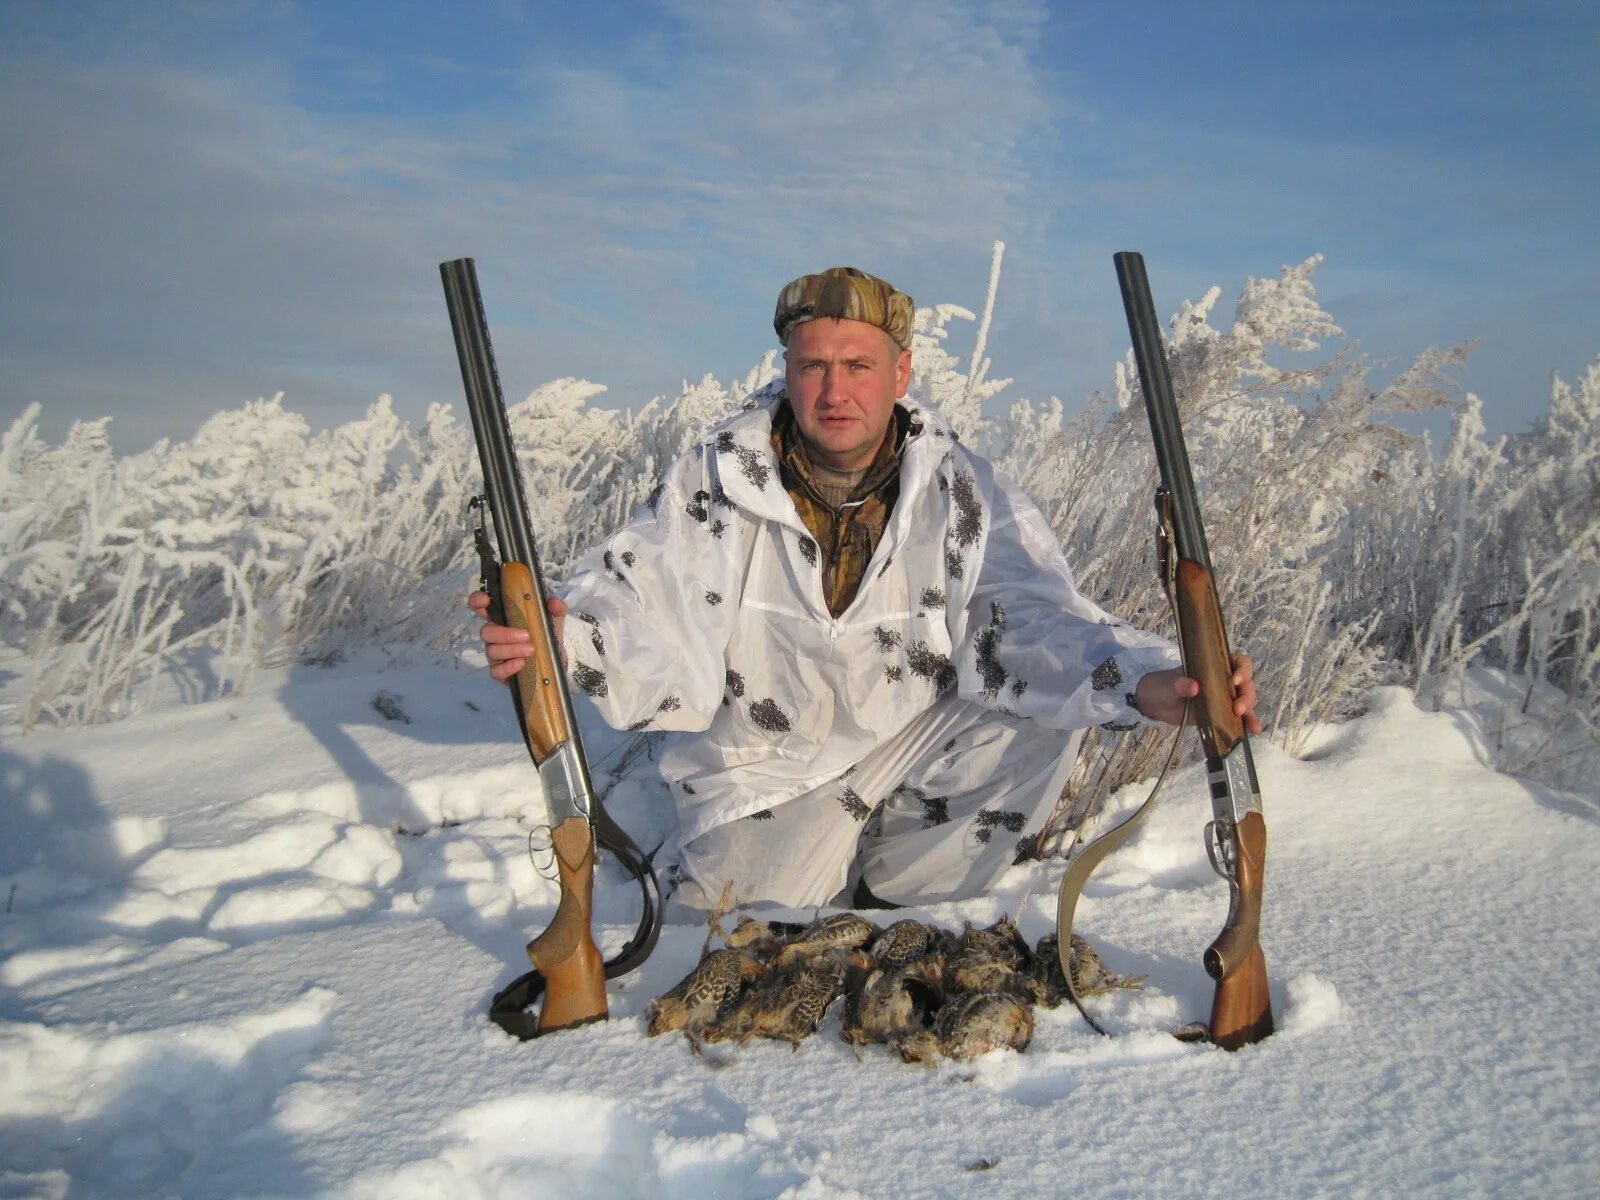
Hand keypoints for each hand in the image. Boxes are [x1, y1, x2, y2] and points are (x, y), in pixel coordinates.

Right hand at [469, 590, 566, 682]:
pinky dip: (508, 667)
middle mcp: (495, 635)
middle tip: (527, 635)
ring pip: (492, 651)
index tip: (485, 600)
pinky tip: (522, 664)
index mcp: (503, 618)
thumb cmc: (545, 636)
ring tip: (532, 650)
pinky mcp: (500, 672)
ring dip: (512, 650)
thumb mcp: (554, 620)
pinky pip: (496, 671)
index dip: (478, 601)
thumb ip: (556, 609)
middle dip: (505, 634)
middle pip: (486, 632)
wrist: (554, 663)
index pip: (482, 607)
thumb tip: (554, 602)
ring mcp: (495, 655)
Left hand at [1134, 652, 1261, 732]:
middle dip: (1246, 695)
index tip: (1235, 679)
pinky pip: (1238, 717)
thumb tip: (1194, 687)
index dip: (1242, 669)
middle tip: (1238, 708)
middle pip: (1245, 684)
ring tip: (1250, 724)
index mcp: (1213, 666)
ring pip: (1245, 700)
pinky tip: (1253, 730)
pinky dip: (1247, 722)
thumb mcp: (1169, 684)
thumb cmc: (1163, 685)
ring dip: (1250, 711)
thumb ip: (1180, 684)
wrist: (1154, 703)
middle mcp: (1223, 680)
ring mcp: (1224, 698)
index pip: (1237, 661)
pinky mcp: (1221, 714)